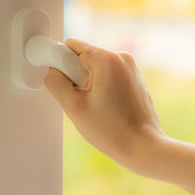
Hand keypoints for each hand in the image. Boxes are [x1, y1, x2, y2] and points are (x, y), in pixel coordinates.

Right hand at [44, 38, 163, 168]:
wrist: (143, 147)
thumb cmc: (112, 131)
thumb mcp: (73, 107)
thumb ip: (55, 82)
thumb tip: (51, 69)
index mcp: (107, 59)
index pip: (70, 47)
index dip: (62, 67)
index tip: (68, 87)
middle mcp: (122, 57)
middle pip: (83, 58)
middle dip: (77, 78)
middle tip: (85, 102)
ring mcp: (131, 68)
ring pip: (96, 69)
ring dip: (89, 85)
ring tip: (98, 108)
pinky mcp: (135, 79)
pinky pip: (109, 77)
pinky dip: (103, 89)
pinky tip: (109, 109)